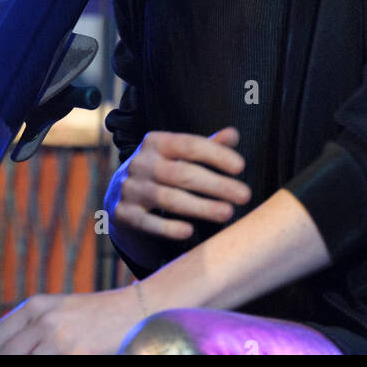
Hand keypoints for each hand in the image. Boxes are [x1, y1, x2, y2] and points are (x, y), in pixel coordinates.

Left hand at [0, 286, 144, 355]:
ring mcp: (58, 340)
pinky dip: (50, 366)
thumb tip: (0, 350)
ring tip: (52, 356)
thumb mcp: (58, 311)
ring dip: (32, 364)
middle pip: (3, 356)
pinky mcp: (74, 355)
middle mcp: (43, 320)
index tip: (8, 356)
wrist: (134, 312)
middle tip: (35, 356)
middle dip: (11, 362)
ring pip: (21, 363)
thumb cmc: (95, 316)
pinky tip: (68, 357)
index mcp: (35, 305)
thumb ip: (30, 326)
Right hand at [111, 126, 250, 243]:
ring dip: (201, 207)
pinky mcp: (124, 214)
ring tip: (228, 213)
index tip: (241, 167)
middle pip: (181, 173)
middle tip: (245, 195)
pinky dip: (169, 227)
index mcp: (155, 142)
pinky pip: (147, 223)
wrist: (121, 195)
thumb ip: (207, 146)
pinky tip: (190, 231)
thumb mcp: (180, 155)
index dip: (215, 154)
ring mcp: (130, 189)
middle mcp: (140, 163)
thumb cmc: (163, 171)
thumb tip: (233, 134)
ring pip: (168, 199)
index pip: (188, 145)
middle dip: (216, 185)